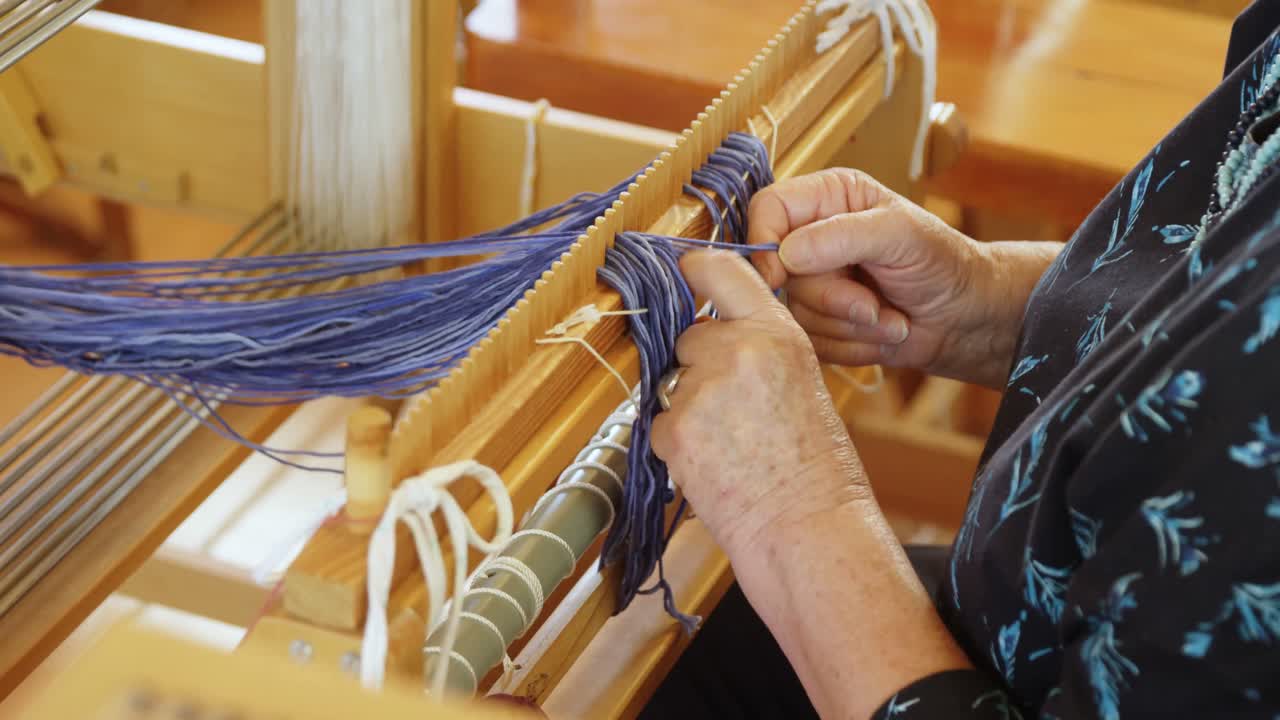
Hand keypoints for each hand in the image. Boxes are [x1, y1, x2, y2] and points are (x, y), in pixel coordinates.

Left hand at [649, 250, 866, 554]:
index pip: (722, 271)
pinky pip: (659, 423)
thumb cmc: (814, 467)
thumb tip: (710, 339)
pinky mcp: (673, 428)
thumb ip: (758, 350)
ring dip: (687, 408)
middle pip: (689, 336)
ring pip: (671, 383)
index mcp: (777, 333)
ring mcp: (700, 389)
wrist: (807, 527)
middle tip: (733, 411)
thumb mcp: (800, 382)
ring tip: (730, 444)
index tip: (683, 271)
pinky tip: (714, 464)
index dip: (695, 270)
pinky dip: (677, 444)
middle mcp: (736, 350)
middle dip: (698, 366)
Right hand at [749, 168, 1058, 388]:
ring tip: (887, 316)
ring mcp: (814, 283)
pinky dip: (850, 345)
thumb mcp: (900, 235)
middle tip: (872, 302)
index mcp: (826, 198)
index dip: (763, 242)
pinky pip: (809, 341)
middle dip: (831, 297)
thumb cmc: (943, 263)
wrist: (965, 318)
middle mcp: (812, 237)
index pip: (766, 208)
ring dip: (848, 324)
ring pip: (793, 312)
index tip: (778, 276)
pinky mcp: (819, 322)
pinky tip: (881, 332)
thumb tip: (784, 254)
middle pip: (776, 272)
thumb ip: (841, 235)